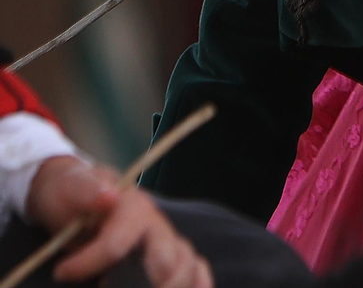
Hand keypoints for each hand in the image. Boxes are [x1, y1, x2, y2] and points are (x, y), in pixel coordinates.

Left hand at [25, 156, 213, 287]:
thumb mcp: (72, 188)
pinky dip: (199, 284)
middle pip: (172, 259)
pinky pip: (196, 271)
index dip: (89, 262)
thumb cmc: (74, 194)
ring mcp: (167, 242)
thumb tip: (108, 197)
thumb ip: (87, 191)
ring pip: (188, 266)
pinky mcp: (169, 257)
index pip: (119, 243)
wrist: (80, 195)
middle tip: (113, 287)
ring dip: (178, 285)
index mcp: (135, 209)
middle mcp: (158, 226)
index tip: (61, 273)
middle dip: (160, 284)